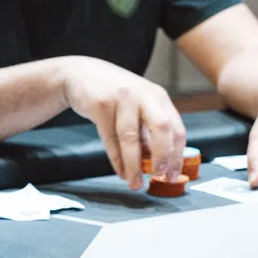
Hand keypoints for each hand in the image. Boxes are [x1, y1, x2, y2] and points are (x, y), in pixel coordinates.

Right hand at [61, 57, 183, 189]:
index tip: (173, 174)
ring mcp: (122, 99)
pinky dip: (116, 159)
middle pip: (161, 128)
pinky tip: (121, 171)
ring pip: (131, 137)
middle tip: (159, 175)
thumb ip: (148, 130)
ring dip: (134, 165)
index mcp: (158, 97)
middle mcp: (143, 95)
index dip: (177, 155)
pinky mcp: (101, 105)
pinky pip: (110, 138)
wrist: (81, 73)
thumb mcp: (138, 105)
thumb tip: (157, 163)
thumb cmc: (114, 93)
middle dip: (163, 155)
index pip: (176, 128)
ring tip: (134, 183)